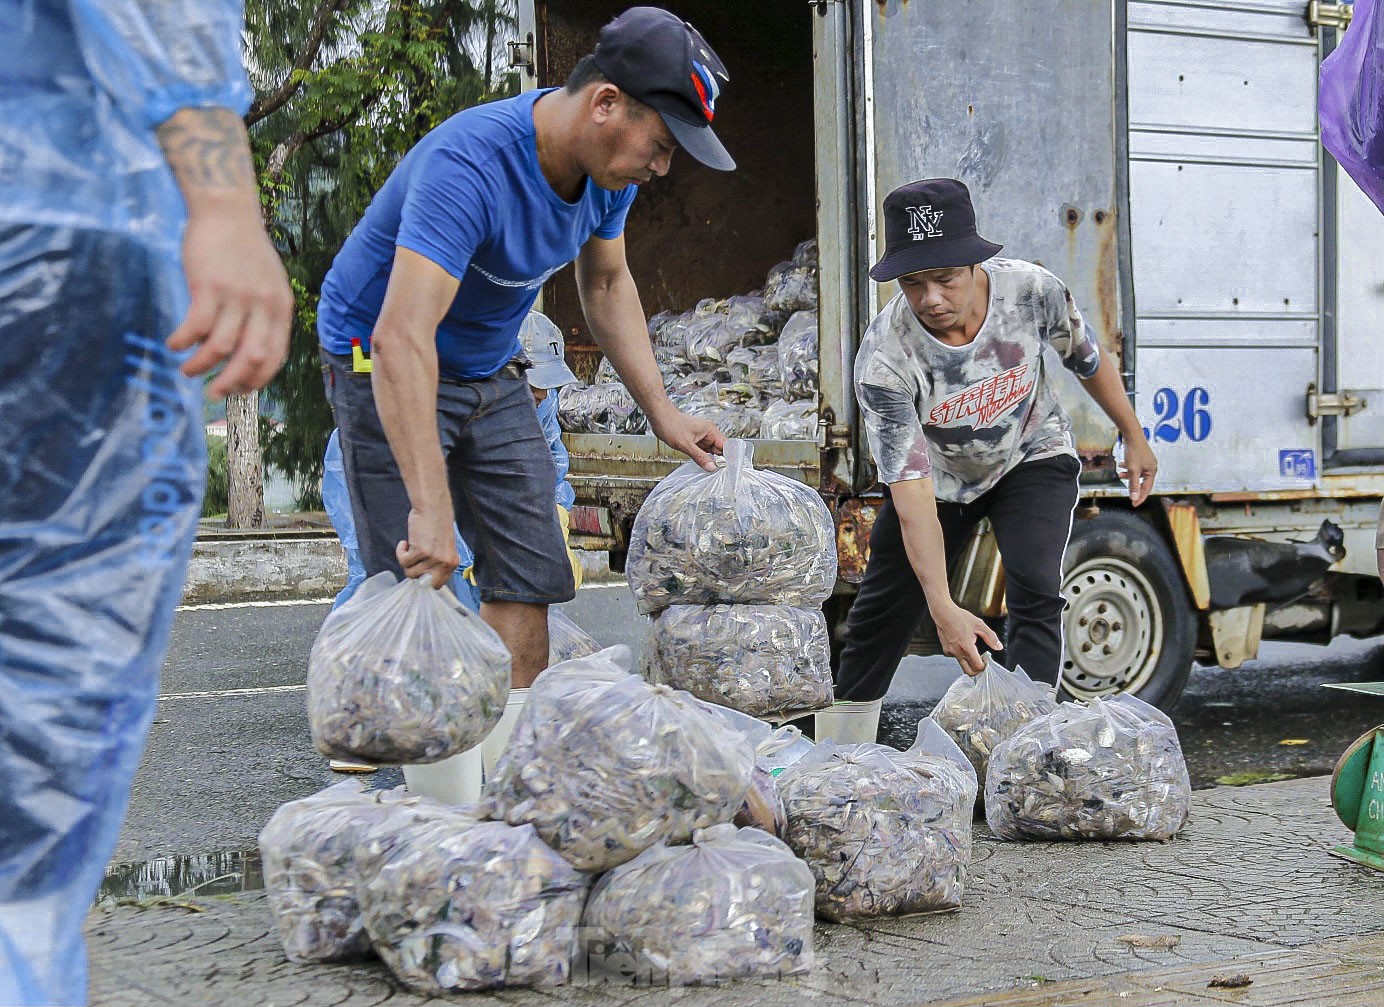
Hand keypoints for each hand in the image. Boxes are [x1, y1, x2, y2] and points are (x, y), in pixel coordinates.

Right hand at [167, 200, 293, 397]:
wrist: (226, 210)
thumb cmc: (244, 248)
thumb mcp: (269, 283)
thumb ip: (264, 314)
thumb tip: (248, 351)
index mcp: (281, 308)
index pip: (275, 356)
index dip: (257, 379)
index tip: (240, 390)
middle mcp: (263, 305)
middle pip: (250, 359)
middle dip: (230, 383)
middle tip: (213, 393)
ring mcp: (237, 296)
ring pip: (219, 347)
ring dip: (201, 365)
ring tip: (187, 370)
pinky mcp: (209, 286)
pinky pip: (195, 327)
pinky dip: (183, 342)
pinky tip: (174, 344)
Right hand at [396, 505, 460, 589]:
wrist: (433, 507)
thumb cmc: (437, 525)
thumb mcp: (444, 548)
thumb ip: (438, 563)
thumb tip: (424, 578)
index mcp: (452, 563)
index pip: (438, 584)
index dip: (426, 579)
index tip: (419, 570)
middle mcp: (445, 563)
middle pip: (424, 583)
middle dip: (415, 574)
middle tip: (413, 560)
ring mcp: (433, 558)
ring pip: (411, 572)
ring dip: (406, 560)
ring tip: (410, 546)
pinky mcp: (420, 551)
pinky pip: (403, 561)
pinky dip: (400, 552)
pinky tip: (405, 542)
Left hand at [649, 405, 725, 472]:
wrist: (659, 417)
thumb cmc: (670, 424)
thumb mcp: (686, 444)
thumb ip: (700, 457)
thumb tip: (712, 466)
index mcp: (710, 430)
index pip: (725, 445)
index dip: (728, 456)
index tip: (727, 468)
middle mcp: (708, 433)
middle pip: (719, 449)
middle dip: (719, 460)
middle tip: (718, 472)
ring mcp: (701, 437)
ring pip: (711, 451)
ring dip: (710, 460)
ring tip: (710, 469)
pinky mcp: (694, 440)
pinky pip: (703, 451)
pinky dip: (703, 457)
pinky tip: (702, 464)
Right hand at [933, 602, 1002, 675]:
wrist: (943, 613)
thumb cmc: (960, 618)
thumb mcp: (979, 625)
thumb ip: (991, 637)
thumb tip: (999, 647)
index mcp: (966, 647)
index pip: (977, 667)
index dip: (984, 667)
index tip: (987, 662)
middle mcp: (957, 652)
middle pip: (969, 672)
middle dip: (977, 671)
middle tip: (982, 664)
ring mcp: (950, 652)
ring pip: (962, 664)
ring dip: (969, 662)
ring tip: (972, 650)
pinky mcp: (946, 650)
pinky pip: (956, 657)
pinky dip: (961, 655)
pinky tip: (962, 644)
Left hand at [1119, 433, 1158, 506]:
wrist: (1132, 435)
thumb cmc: (1134, 452)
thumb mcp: (1132, 471)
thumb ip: (1133, 485)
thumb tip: (1134, 497)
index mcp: (1152, 471)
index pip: (1147, 488)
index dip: (1140, 497)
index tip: (1134, 504)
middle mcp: (1151, 467)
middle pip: (1143, 481)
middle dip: (1134, 486)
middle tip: (1128, 494)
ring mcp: (1147, 461)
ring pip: (1137, 473)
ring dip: (1129, 476)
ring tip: (1120, 475)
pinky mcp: (1141, 456)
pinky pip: (1135, 466)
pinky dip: (1128, 468)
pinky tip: (1121, 465)